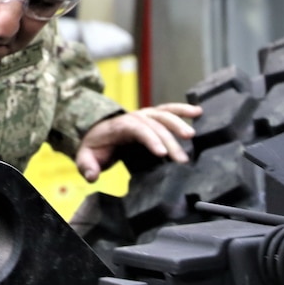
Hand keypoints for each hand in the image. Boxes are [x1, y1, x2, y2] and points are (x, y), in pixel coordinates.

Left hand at [75, 103, 201, 181]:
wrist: (96, 130)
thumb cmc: (94, 145)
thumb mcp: (84, 156)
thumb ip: (87, 165)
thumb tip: (91, 175)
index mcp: (120, 126)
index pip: (137, 129)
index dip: (150, 139)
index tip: (162, 153)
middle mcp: (135, 117)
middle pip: (155, 126)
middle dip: (170, 142)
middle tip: (182, 159)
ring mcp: (145, 115)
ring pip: (164, 116)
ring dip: (179, 123)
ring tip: (192, 135)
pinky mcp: (153, 117)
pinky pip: (169, 110)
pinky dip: (183, 109)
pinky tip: (198, 111)